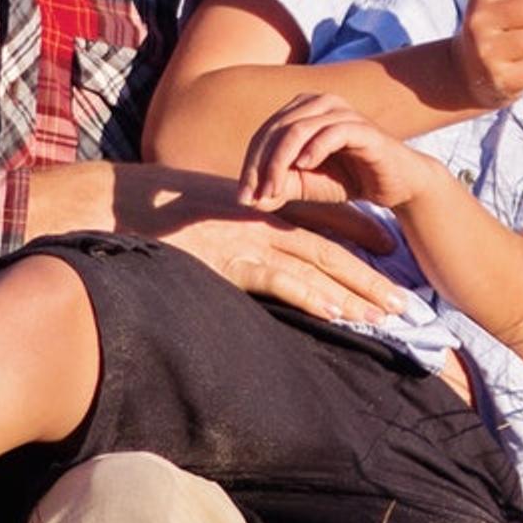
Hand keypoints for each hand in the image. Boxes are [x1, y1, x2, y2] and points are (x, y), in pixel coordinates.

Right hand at [106, 165, 416, 327]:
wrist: (116, 205)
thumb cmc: (153, 211)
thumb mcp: (202, 211)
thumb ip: (234, 225)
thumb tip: (248, 246)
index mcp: (258, 208)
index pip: (318, 219)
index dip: (357, 229)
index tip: (389, 245)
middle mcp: (261, 222)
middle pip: (330, 250)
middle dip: (370, 277)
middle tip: (407, 302)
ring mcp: (247, 242)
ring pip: (316, 267)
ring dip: (354, 293)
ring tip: (387, 316)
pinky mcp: (229, 262)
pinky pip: (279, 280)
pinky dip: (311, 295)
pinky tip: (337, 311)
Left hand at [240, 94, 445, 213]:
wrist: (398, 184)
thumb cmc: (350, 179)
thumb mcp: (307, 185)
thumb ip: (279, 186)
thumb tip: (247, 200)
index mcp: (303, 110)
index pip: (265, 133)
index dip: (250, 165)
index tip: (244, 198)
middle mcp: (321, 102)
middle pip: (276, 129)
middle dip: (260, 166)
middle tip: (253, 198)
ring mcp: (343, 112)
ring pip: (298, 129)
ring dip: (280, 162)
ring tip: (274, 191)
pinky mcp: (363, 129)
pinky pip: (332, 132)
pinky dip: (314, 150)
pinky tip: (304, 168)